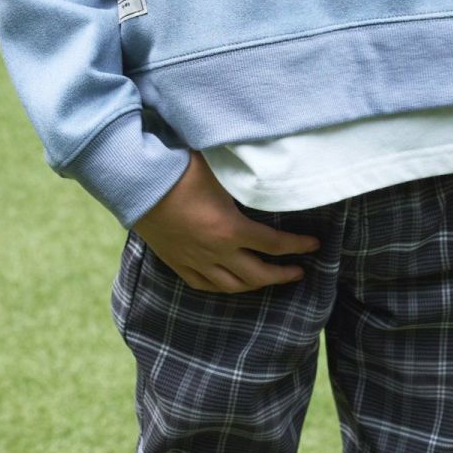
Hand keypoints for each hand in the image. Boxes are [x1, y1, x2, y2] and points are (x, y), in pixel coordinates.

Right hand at [133, 151, 321, 293]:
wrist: (138, 182)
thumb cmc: (181, 168)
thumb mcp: (222, 168)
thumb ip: (247, 173)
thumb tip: (272, 165)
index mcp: (231, 229)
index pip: (274, 244)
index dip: (297, 247)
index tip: (315, 246)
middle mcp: (216, 252)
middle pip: (257, 274)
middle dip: (282, 275)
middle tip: (299, 272)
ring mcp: (195, 261)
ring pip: (231, 286)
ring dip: (255, 285)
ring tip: (269, 280)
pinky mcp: (177, 262)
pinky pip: (204, 284)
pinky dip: (222, 287)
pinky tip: (230, 284)